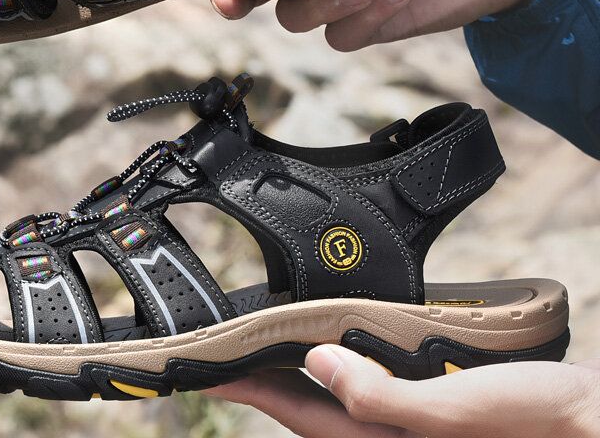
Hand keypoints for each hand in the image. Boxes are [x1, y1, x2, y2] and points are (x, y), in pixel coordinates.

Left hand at [205, 345, 599, 437]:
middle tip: (232, 350)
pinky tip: (346, 350)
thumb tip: (320, 364)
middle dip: (270, 383)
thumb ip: (389, 400)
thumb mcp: (464, 412)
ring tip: (272, 343)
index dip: (252, 389)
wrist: (591, 425)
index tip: (210, 368)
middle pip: (312, 414)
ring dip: (304, 376)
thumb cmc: (542, 425)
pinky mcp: (431, 414)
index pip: (301, 415)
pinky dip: (348, 370)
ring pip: (340, 404)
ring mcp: (412, 429)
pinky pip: (373, 393)